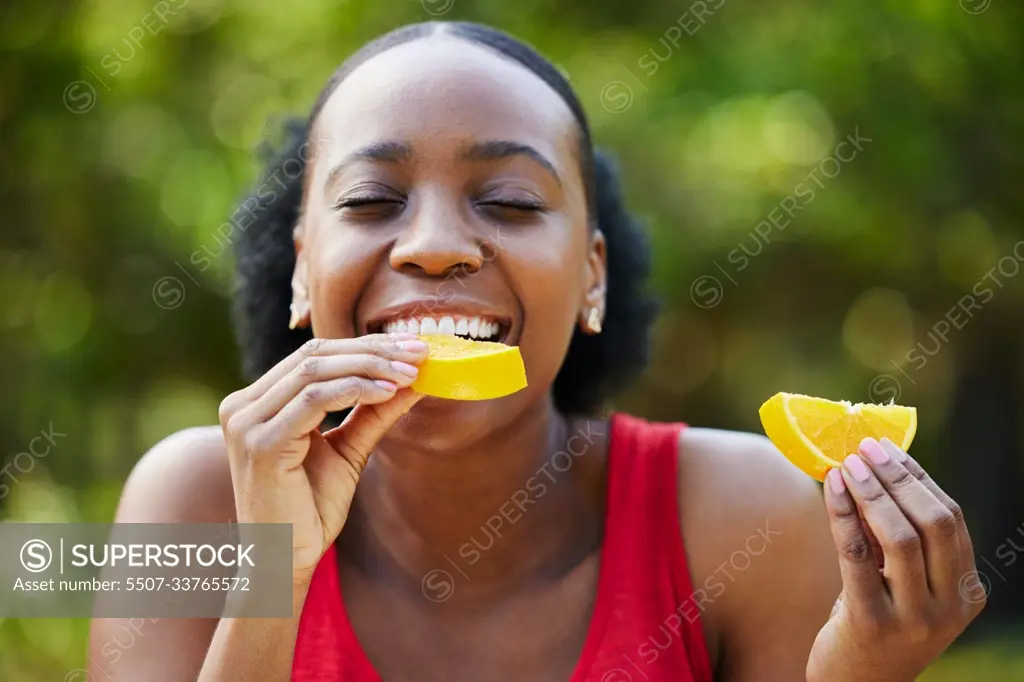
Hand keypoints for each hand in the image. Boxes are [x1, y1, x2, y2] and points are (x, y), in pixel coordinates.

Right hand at [217, 334, 427, 583]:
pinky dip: (355, 389)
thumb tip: (415, 375)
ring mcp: (246, 423)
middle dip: (373, 350)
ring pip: (315, 370)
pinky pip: (313, 400)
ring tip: (411, 373)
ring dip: (370, 366)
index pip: (313, 355)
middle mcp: (242, 406)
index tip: (412, 347)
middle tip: (420, 352)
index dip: (365, 345)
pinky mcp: (260, 444)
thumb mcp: (349, 448)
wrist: (285, 561)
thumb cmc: (310, 508)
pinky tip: (389, 392)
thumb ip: (374, 410)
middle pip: (314, 355)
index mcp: (256, 402)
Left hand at [807, 438, 986, 681]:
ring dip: (871, 492)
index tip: (887, 447)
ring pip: (900, 538)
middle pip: (934, 523)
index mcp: (966, 591)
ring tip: (845, 464)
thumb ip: (897, 538)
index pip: (950, 519)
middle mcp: (949, 606)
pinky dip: (842, 515)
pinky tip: (830, 488)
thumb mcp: (900, 583)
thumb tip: (872, 467)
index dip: (918, 477)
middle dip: (898, 478)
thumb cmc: (875, 621)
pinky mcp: (871, 623)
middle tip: (865, 447)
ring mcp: (914, 618)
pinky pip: (856, 556)